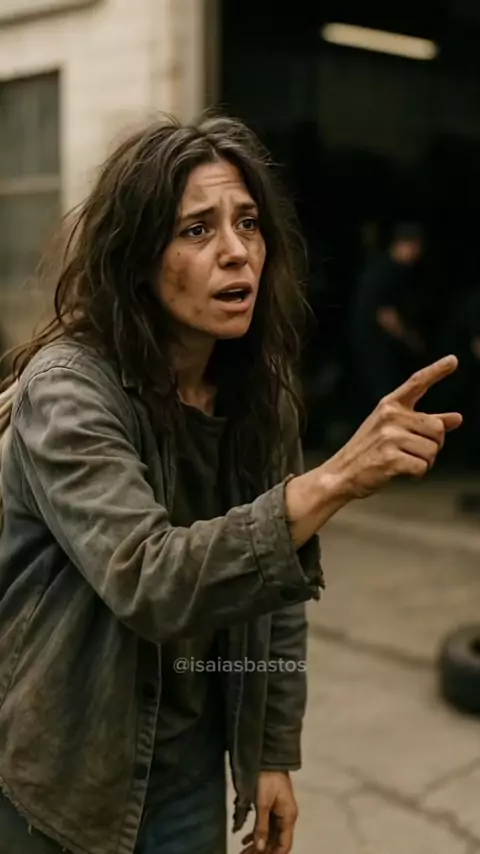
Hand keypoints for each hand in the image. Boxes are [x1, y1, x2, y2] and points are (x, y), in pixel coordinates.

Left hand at [239, 771, 297, 853]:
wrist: (270, 759)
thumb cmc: (267, 779)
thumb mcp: (262, 803)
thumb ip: (261, 826)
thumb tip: (260, 848)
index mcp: (288, 817)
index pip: (284, 845)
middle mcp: (286, 817)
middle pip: (276, 842)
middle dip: (262, 851)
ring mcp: (281, 812)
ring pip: (270, 835)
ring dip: (258, 844)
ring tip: (243, 851)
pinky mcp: (274, 807)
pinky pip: (267, 825)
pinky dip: (257, 833)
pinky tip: (245, 838)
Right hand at [325, 355, 461, 499]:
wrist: (341, 473)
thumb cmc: (368, 451)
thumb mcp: (392, 430)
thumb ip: (424, 423)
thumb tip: (457, 418)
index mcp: (389, 405)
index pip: (417, 383)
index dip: (437, 371)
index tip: (453, 359)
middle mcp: (390, 416)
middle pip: (437, 428)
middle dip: (434, 445)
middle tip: (415, 452)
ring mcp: (389, 436)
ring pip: (432, 450)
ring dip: (425, 462)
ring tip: (404, 462)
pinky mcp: (390, 458)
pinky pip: (422, 467)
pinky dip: (416, 474)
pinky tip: (401, 472)